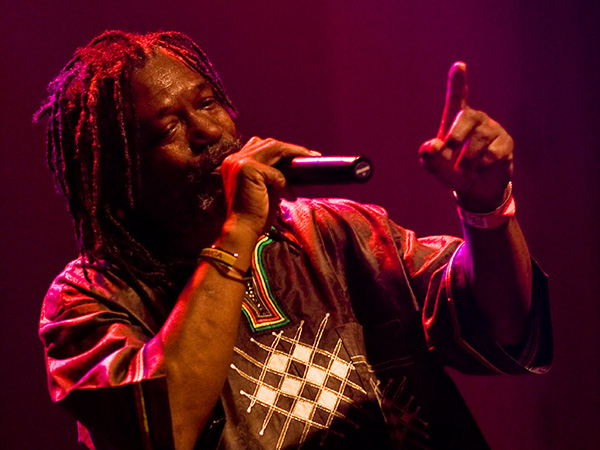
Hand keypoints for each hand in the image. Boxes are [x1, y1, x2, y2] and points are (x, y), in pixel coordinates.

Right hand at [220, 137, 319, 235]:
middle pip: (269, 143)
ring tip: (308, 160)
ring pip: (274, 148)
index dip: (282, 149)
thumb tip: (294, 165)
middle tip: (311, 155)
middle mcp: (233, 158)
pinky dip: (284, 183)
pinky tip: (288, 195)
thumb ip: (274, 173)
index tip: (301, 154)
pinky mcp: (247, 170)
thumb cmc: (254, 213)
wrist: (242, 230)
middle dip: (291, 148)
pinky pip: (276, 172)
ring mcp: (239, 162)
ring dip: (293, 154)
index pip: (261, 146)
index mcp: (234, 162)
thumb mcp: (265, 187)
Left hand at [419, 62, 513, 211]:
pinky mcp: (506, 143)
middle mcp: (476, 119)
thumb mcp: (434, 166)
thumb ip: (428, 156)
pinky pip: (493, 153)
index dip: (458, 81)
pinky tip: (482, 168)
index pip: (458, 96)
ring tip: (466, 168)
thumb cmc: (452, 171)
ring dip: (467, 160)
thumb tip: (432, 146)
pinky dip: (482, 165)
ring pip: (479, 140)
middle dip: (455, 137)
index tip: (459, 66)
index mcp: (456, 119)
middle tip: (449, 152)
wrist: (474, 189)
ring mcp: (492, 130)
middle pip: (466, 117)